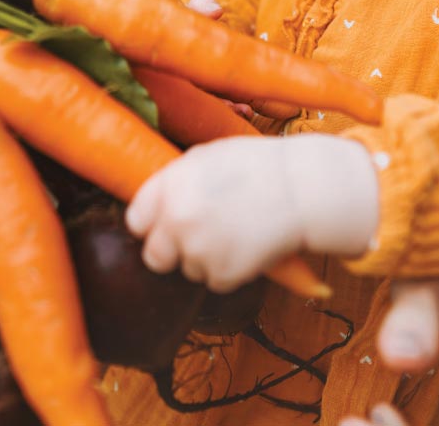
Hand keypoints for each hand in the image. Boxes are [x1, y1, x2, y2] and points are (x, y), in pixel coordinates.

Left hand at [126, 134, 377, 291]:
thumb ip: (175, 182)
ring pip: (189, 269)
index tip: (165, 225)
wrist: (302, 189)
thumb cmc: (257, 167)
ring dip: (208, 259)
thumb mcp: (207, 157)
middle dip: (172, 252)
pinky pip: (216, 281)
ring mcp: (198, 249)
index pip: (136, 221)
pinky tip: (249, 246)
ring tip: (237, 232)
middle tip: (198, 240)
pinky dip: (231, 271)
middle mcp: (177, 219)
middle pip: (155, 256)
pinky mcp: (223, 273)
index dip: (152, 224)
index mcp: (169, 186)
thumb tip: (154, 203)